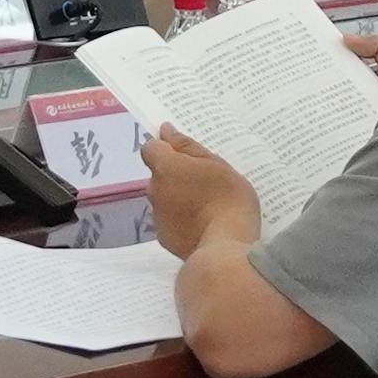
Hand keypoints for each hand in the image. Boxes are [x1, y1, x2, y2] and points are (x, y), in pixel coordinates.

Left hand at [141, 127, 257, 256]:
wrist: (225, 247)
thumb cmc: (227, 198)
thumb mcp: (216, 165)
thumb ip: (187, 146)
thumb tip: (165, 130)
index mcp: (165, 167)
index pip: (151, 148)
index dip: (165, 149)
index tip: (185, 154)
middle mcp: (153, 190)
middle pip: (159, 175)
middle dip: (175, 176)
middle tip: (205, 182)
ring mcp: (157, 216)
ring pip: (164, 199)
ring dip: (178, 199)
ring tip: (207, 207)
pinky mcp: (163, 238)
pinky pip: (169, 221)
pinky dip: (180, 221)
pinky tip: (202, 226)